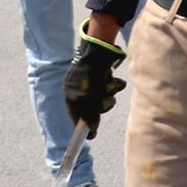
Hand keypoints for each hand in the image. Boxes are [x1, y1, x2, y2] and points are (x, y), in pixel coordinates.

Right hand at [63, 21, 126, 139]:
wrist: (99, 51)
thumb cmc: (88, 76)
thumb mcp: (84, 99)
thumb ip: (88, 116)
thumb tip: (91, 133)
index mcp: (70, 94)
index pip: (76, 115)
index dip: (83, 125)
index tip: (91, 136)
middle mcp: (81, 89)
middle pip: (95, 109)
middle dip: (101, 106)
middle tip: (101, 101)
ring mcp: (95, 82)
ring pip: (107, 98)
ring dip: (109, 93)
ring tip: (106, 84)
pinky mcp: (107, 76)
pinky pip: (115, 87)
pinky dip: (115, 84)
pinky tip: (111, 76)